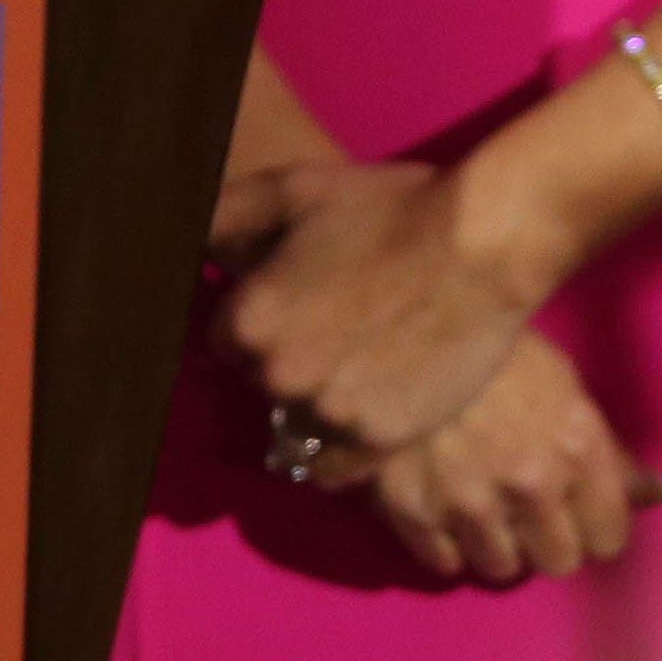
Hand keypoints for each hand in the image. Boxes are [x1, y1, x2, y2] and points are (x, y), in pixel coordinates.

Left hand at [212, 154, 557, 459]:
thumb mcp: (288, 192)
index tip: (295, 313)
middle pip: (265, 381)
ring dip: (316, 407)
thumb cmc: (382, 209)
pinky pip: (334, 469)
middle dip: (290, 362)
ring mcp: (331, 412)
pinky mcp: (382, 439)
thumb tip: (184, 237)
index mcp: (250, 318)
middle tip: (334, 339)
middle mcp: (280, 373)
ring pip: (298, 425)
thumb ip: (224, 214)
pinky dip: (340, 452)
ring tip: (354, 377)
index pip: (228, 342)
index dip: (261, 325)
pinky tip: (359, 421)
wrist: (477, 248)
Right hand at [355, 330, 661, 585]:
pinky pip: (440, 560)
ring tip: (475, 504)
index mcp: (577, 449)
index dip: (587, 523)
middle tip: (518, 506)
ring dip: (491, 541)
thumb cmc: (494, 347)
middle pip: (555, 560)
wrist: (400, 316)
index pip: (607, 539)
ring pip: (497, 565)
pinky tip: (438, 506)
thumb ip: (606, 451)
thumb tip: (661, 494)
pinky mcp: (410, 503)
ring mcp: (467, 498)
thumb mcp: (564, 386)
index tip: (568, 507)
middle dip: (541, 536)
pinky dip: (442, 541)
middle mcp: (529, 483)